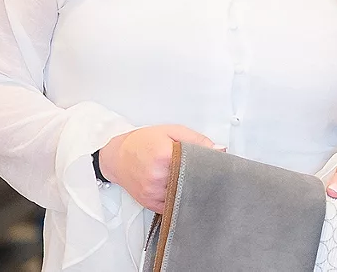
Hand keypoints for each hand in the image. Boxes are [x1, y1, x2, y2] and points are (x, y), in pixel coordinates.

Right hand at [99, 124, 219, 212]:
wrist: (117, 156)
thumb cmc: (142, 142)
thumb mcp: (171, 131)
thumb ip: (196, 140)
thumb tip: (219, 149)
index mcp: (164, 157)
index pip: (197, 165)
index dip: (209, 166)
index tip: (218, 166)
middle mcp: (158, 177)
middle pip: (192, 182)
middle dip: (202, 179)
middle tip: (210, 174)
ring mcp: (153, 193)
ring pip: (183, 196)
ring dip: (192, 190)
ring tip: (195, 181)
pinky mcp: (151, 204)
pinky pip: (173, 206)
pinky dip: (180, 199)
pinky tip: (182, 190)